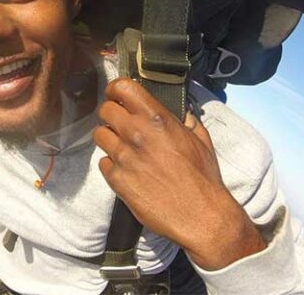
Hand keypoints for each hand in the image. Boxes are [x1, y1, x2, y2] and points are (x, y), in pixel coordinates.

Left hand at [93, 78, 265, 269]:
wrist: (201, 216)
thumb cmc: (203, 178)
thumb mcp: (200, 140)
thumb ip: (185, 120)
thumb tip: (179, 111)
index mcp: (157, 119)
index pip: (123, 88)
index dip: (116, 89)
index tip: (118, 95)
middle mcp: (136, 133)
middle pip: (105, 110)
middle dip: (111, 114)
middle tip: (120, 124)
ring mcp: (123, 157)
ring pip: (99, 135)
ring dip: (110, 139)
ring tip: (124, 148)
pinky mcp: (116, 180)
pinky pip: (103, 163)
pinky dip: (112, 165)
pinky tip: (127, 170)